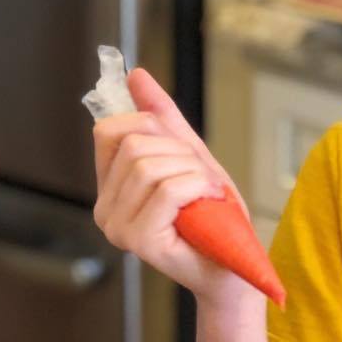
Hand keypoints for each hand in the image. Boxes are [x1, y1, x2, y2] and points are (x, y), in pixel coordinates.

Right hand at [92, 68, 253, 307]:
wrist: (235, 266)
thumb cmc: (214, 218)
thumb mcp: (189, 157)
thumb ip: (161, 118)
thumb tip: (136, 75)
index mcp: (109, 190)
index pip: (109, 131)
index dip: (149, 127)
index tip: (180, 150)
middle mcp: (105, 211)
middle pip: (133, 145)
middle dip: (180, 153)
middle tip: (202, 179)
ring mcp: (118, 229)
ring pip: (150, 165)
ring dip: (193, 172)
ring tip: (206, 194)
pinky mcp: (140, 242)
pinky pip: (168, 189)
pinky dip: (199, 187)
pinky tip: (209, 203)